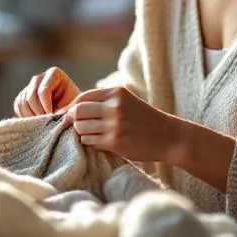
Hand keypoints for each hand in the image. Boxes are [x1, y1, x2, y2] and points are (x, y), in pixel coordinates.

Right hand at [13, 67, 79, 117]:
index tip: (52, 117)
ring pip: (22, 102)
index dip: (46, 106)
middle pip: (31, 96)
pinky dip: (25, 117)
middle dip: (38, 112)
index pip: (43, 90)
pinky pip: (18, 107)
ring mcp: (29, 87)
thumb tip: (51, 117)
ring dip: (32, 116)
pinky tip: (37, 122)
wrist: (69, 110)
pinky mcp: (22, 97)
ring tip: (43, 124)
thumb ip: (63, 109)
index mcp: (54, 74)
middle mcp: (39, 78)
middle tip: (47, 123)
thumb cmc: (73, 107)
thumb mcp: (72, 106)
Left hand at [60, 87, 179, 163]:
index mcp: (116, 93)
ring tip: (94, 135)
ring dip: (82, 134)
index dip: (70, 108)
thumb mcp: (126, 101)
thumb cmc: (144, 120)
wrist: (169, 136)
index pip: (82, 98)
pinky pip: (89, 142)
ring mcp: (115, 125)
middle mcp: (114, 106)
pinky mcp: (115, 142)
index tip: (67, 116)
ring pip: (81, 128)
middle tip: (76, 128)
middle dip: (73, 121)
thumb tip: (71, 109)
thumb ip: (103, 102)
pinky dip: (90, 143)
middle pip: (77, 112)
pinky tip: (100, 143)